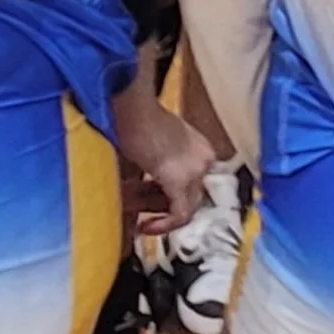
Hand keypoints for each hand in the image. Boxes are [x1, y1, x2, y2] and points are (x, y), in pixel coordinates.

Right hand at [111, 86, 217, 235]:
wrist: (132, 106)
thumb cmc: (136, 117)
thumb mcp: (154, 144)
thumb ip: (158, 168)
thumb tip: (144, 192)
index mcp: (200, 148)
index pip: (192, 183)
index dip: (165, 195)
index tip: (147, 202)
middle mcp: (204, 159)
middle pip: (188, 196)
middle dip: (156, 204)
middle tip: (132, 205)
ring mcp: (196, 170)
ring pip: (183, 205)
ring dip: (153, 211)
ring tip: (129, 212)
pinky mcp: (182, 180)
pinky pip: (180, 213)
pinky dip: (163, 224)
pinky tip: (145, 227)